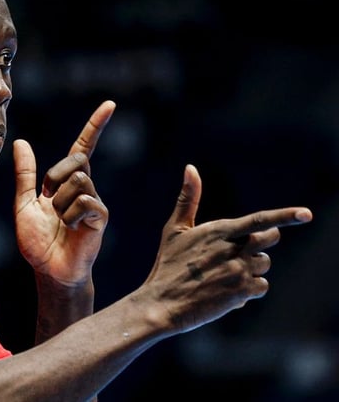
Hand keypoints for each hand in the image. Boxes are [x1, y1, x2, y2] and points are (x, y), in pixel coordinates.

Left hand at [12, 100, 115, 285]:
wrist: (49, 270)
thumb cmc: (37, 242)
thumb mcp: (23, 204)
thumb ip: (25, 174)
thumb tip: (21, 142)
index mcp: (66, 182)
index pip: (83, 148)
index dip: (95, 126)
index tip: (110, 105)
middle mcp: (84, 188)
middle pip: (76, 160)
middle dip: (56, 176)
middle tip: (49, 200)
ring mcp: (94, 202)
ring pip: (77, 180)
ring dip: (59, 202)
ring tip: (60, 221)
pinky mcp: (100, 217)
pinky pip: (84, 201)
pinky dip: (69, 215)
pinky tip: (70, 229)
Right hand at [144, 164, 312, 333]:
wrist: (162, 303)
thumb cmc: (168, 265)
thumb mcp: (174, 229)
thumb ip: (188, 199)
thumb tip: (190, 167)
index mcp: (219, 230)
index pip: (259, 220)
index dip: (285, 215)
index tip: (306, 214)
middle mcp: (232, 249)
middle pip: (268, 240)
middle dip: (260, 244)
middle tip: (239, 252)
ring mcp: (238, 271)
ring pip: (264, 265)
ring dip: (251, 269)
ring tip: (223, 275)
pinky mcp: (241, 292)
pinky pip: (261, 286)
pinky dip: (248, 289)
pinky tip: (226, 291)